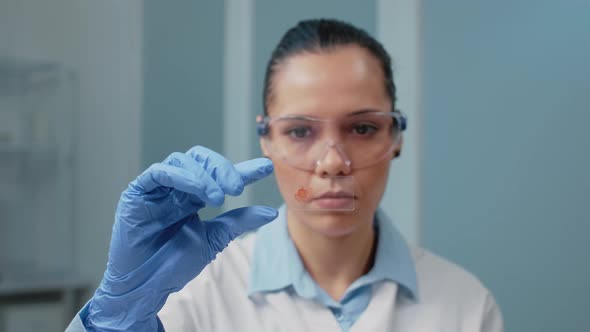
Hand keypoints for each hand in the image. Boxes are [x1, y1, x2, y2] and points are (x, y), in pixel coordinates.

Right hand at [83, 146, 277, 330]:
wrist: (145, 288)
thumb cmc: (173, 265)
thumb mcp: (214, 240)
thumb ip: (239, 222)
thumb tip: (272, 212)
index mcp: (193, 196)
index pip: (220, 175)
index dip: (243, 169)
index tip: (266, 168)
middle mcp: (175, 188)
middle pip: (201, 160)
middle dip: (222, 169)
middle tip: (237, 188)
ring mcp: (156, 189)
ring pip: (181, 161)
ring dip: (204, 176)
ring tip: (219, 197)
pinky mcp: (137, 193)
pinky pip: (158, 173)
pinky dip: (180, 176)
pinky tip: (197, 189)